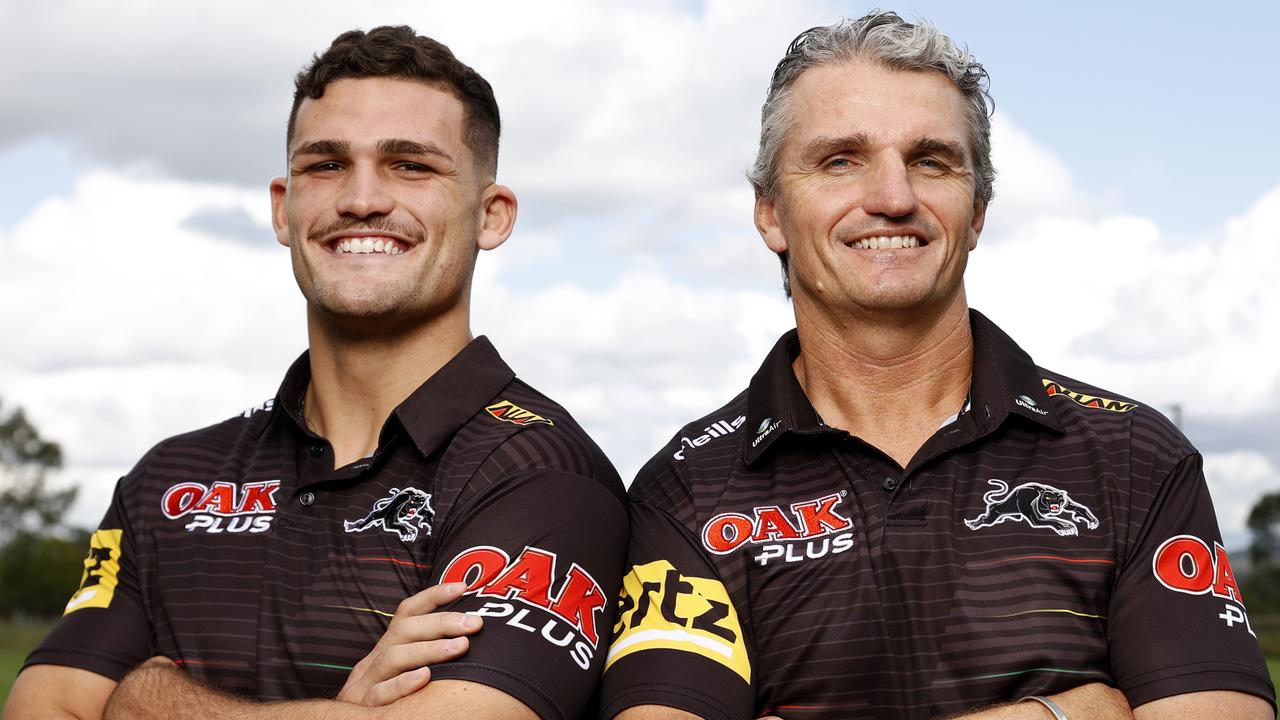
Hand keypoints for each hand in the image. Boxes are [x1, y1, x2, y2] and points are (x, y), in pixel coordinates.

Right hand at [336, 581, 482, 706]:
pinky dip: (402, 684)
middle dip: (441, 623)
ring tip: (460, 647)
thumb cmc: (387, 696)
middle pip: (404, 631)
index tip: (462, 587)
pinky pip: (380, 693)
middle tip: (474, 623)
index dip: (433, 596)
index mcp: (387, 647)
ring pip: (394, 658)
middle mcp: (375, 659)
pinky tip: (425, 678)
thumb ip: (426, 653)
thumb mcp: (402, 671)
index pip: (407, 613)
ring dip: (429, 650)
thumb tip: (468, 635)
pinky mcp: (362, 706)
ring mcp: (366, 682)